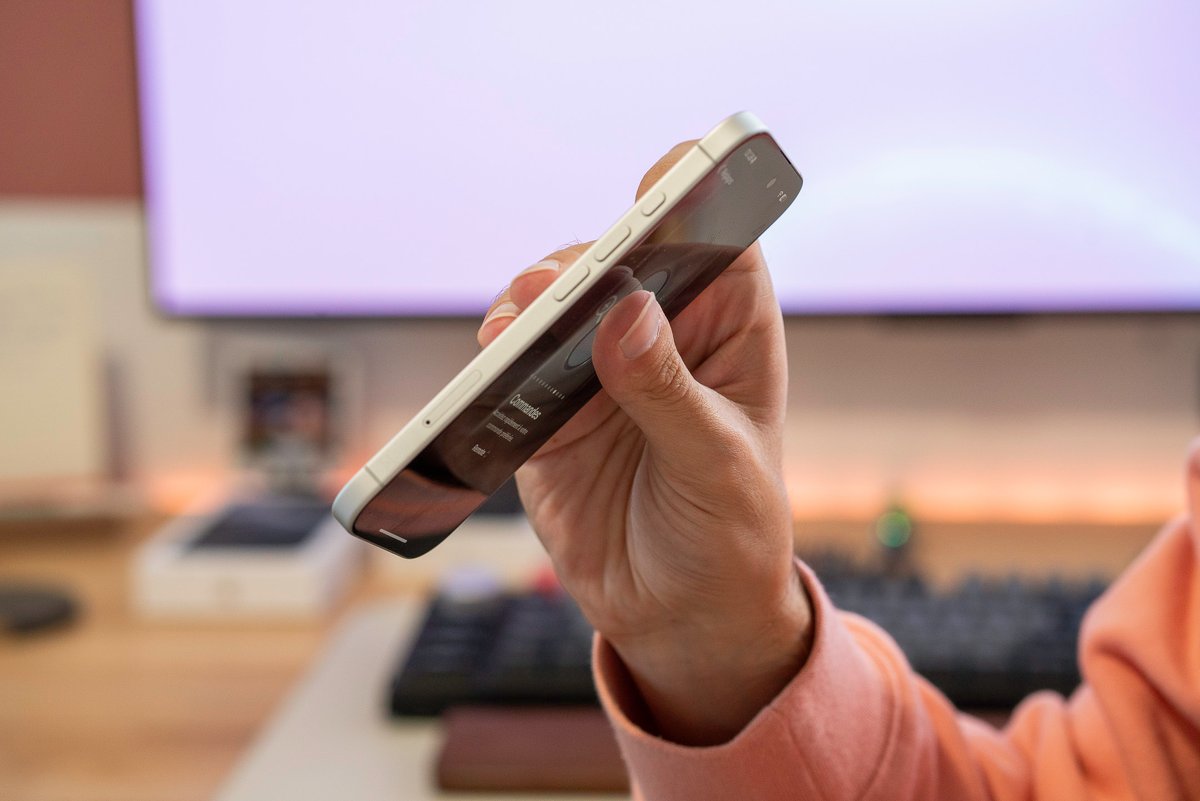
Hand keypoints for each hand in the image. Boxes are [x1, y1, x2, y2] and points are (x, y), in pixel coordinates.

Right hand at [477, 141, 812, 744]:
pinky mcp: (547, 412)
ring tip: (517, 321)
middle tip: (564, 282)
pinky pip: (513, 369)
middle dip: (588, 263)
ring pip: (556, 307)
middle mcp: (661, 340)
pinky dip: (497, 358)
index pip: (718, 248)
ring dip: (533, 303)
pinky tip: (493, 358)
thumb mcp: (718, 468)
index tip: (667, 174)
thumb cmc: (729, 535)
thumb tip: (625, 317)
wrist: (678, 616)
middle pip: (619, 265)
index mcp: (727, 337)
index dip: (695, 203)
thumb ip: (670, 395)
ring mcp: (599, 372)